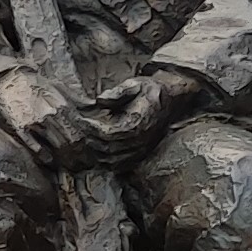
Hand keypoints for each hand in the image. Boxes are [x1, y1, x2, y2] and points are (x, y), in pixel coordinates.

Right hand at [0, 67, 114, 168]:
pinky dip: (47, 159)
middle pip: (72, 144)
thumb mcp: (57, 89)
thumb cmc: (32, 85)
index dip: (88, 149)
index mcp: (63, 106)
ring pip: (58, 149)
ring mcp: (36, 124)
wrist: (6, 79)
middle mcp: (52, 116)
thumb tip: (93, 107)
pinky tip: (51, 163)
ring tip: (71, 168)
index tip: (90, 157)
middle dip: (80, 159)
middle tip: (82, 167)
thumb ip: (75, 102)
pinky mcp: (21, 130)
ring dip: (66, 162)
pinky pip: (37, 150)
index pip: (81, 133)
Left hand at [86, 67, 208, 163]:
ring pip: (112, 161)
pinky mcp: (141, 155)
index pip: (107, 133)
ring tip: (87, 140)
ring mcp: (141, 150)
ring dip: (96, 153)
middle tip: (80, 130)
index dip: (91, 128)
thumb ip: (117, 92)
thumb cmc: (150, 91)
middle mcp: (140, 141)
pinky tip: (99, 152)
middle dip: (90, 140)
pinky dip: (106, 162)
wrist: (171, 100)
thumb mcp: (135, 83)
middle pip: (107, 149)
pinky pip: (120, 166)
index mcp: (137, 123)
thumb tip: (99, 101)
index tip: (81, 120)